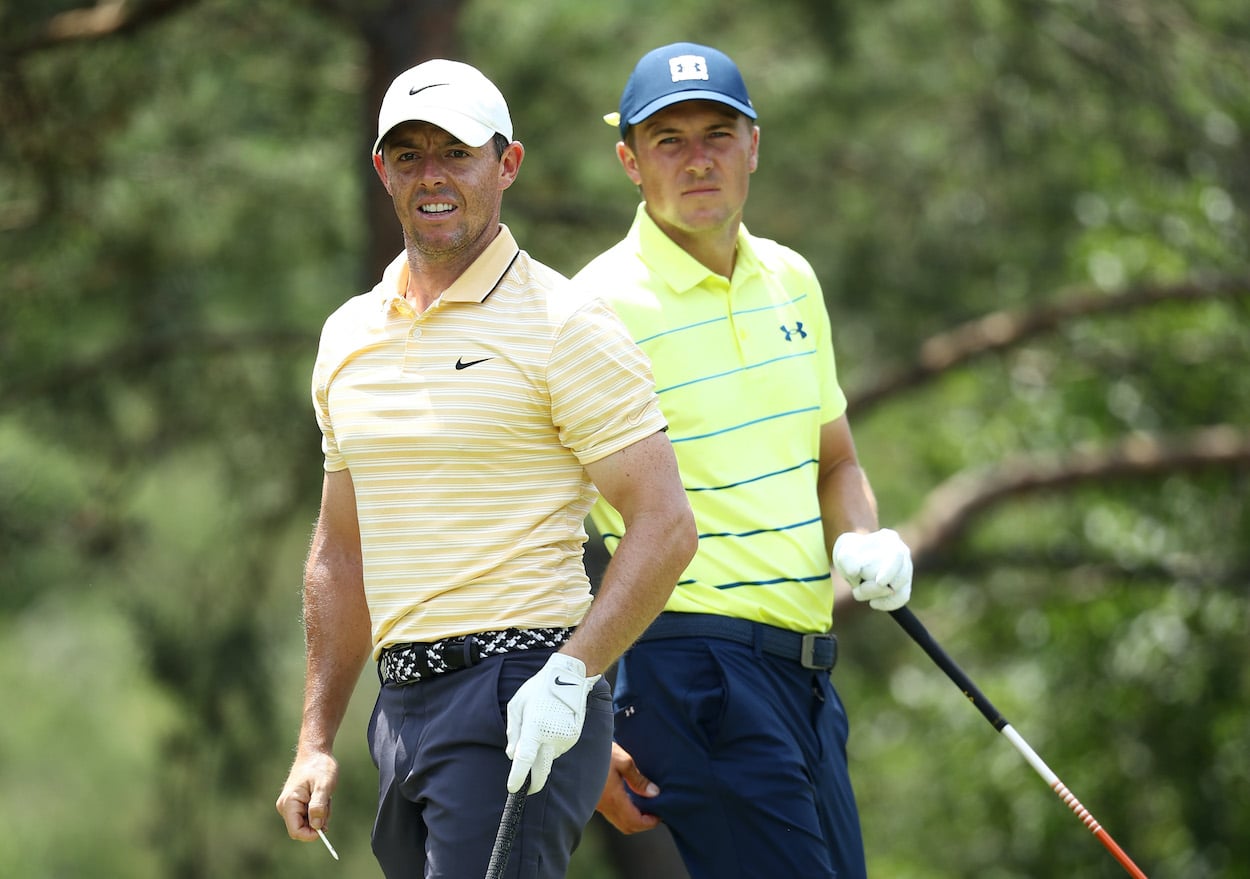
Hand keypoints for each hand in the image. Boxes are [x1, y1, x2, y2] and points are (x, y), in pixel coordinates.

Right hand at [276, 749, 338, 841]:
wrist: (315, 752)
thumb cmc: (319, 766)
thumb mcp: (324, 785)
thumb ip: (319, 806)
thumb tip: (317, 827)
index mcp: (289, 803)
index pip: (296, 831)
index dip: (311, 834)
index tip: (325, 827)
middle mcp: (285, 806)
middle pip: (303, 828)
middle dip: (318, 821)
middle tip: (327, 803)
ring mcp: (289, 805)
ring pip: (307, 822)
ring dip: (320, 814)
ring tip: (325, 796)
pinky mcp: (295, 804)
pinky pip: (308, 815)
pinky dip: (318, 810)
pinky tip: (322, 796)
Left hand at [505, 653, 600, 793]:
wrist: (569, 678)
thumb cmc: (538, 690)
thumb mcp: (517, 706)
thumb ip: (513, 733)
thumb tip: (511, 755)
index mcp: (535, 728)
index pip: (524, 759)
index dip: (518, 777)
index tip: (513, 788)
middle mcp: (551, 736)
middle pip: (542, 770)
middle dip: (534, 783)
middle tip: (526, 788)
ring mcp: (565, 738)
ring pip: (548, 757)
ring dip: (541, 755)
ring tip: (540, 729)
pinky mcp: (573, 738)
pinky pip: (556, 749)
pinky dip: (550, 746)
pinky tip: (550, 728)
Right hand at [596, 742, 660, 833]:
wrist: (571, 750)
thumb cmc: (597, 753)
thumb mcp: (622, 761)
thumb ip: (638, 779)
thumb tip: (654, 793)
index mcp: (614, 799)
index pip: (635, 821)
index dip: (650, 822)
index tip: (660, 815)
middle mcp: (605, 806)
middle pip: (628, 826)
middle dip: (643, 823)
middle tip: (654, 812)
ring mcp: (598, 804)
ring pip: (619, 821)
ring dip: (633, 818)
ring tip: (644, 804)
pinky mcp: (593, 799)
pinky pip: (611, 814)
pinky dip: (623, 812)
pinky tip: (628, 797)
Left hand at [833, 528, 912, 610]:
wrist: (854, 560)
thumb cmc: (850, 555)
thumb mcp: (843, 554)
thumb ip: (846, 560)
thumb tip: (854, 571)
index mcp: (889, 539)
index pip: (896, 556)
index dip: (889, 571)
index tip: (879, 583)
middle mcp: (902, 552)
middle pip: (899, 576)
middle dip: (876, 588)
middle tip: (857, 590)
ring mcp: (906, 568)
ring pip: (900, 590)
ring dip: (877, 595)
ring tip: (859, 591)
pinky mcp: (905, 584)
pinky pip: (902, 598)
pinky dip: (887, 603)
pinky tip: (873, 602)